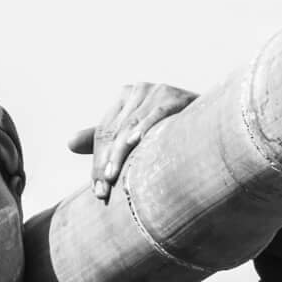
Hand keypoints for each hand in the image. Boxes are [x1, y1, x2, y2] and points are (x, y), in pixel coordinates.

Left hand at [66, 82, 196, 202]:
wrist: (213, 124)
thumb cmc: (172, 131)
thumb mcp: (135, 135)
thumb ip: (104, 138)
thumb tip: (68, 142)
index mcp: (123, 97)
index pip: (103, 132)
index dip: (97, 161)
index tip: (98, 191)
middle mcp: (136, 90)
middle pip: (113, 131)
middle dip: (106, 162)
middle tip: (103, 190)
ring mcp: (154, 90)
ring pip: (129, 126)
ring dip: (120, 153)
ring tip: (112, 176)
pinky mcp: (173, 94)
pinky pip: (156, 115)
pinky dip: (144, 128)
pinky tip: (136, 143)